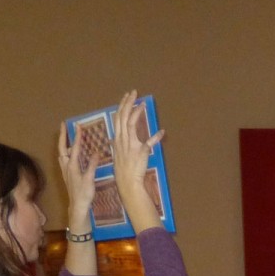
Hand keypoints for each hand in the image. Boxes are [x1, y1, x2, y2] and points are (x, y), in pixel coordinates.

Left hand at [58, 121, 97, 224]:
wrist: (78, 206)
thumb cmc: (84, 194)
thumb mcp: (90, 179)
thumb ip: (92, 165)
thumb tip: (96, 153)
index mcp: (72, 165)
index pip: (74, 147)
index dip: (77, 136)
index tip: (79, 126)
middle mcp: (66, 166)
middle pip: (62, 147)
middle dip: (63, 135)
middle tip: (64, 125)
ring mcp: (65, 170)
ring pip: (62, 153)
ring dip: (63, 143)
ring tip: (66, 137)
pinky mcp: (67, 175)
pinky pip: (64, 159)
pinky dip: (65, 152)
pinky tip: (69, 153)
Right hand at [111, 91, 162, 230]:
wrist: (127, 183)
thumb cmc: (123, 170)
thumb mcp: (117, 154)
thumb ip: (116, 144)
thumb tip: (112, 139)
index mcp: (117, 139)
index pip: (118, 118)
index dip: (122, 106)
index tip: (126, 97)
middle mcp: (122, 140)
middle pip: (123, 117)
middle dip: (127, 103)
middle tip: (133, 92)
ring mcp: (130, 145)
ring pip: (131, 124)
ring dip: (136, 112)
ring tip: (142, 103)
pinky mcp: (140, 152)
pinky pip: (148, 143)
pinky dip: (155, 137)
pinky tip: (162, 132)